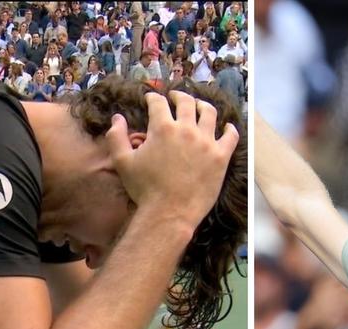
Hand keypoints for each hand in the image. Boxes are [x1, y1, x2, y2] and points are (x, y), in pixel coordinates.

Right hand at [105, 91, 238, 226]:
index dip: (153, 97)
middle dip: (179, 96)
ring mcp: (206, 142)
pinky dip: (229, 129)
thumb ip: (116, 137)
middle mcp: (186, 129)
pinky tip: (227, 127)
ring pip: (209, 113)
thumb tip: (117, 118)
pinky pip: (230, 137)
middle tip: (176, 97)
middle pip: (186, 102)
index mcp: (162, 128)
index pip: (158, 102)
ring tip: (200, 106)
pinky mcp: (220, 157)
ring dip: (203, 106)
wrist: (170, 213)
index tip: (151, 99)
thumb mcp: (123, 162)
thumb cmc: (145, 189)